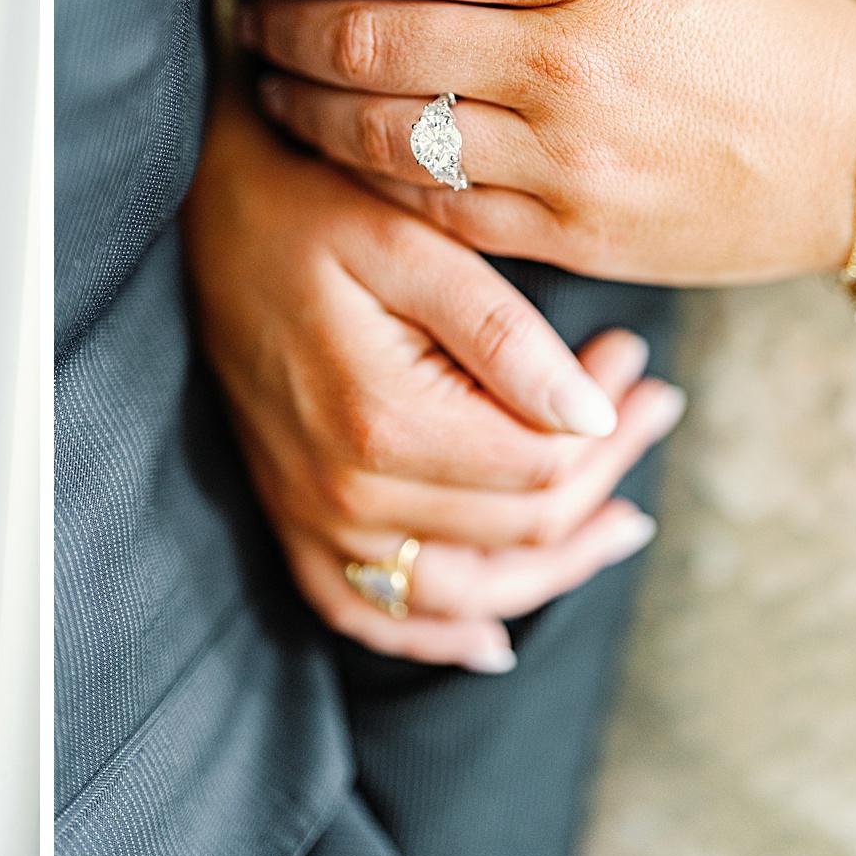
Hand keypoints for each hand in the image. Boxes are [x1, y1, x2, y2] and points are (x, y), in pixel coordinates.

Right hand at [182, 82, 683, 668]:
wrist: (210, 216)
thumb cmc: (311, 213)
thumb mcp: (414, 244)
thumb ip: (503, 336)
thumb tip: (592, 418)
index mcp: (382, 421)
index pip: (543, 470)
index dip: (611, 426)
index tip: (631, 359)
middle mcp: (342, 491)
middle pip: (517, 531)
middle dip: (601, 472)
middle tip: (645, 402)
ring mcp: (310, 514)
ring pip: (463, 590)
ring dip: (553, 566)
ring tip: (621, 522)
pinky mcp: (289, 516)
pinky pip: (364, 610)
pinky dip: (432, 636)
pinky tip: (490, 642)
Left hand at [237, 0, 855, 286]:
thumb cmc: (771, 22)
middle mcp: (572, 63)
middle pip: (374, 41)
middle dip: (285, 24)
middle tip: (248, 9)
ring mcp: (564, 158)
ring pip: (384, 134)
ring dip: (301, 107)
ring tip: (265, 80)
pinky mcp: (562, 233)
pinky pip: (429, 208)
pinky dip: (363, 178)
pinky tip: (330, 151)